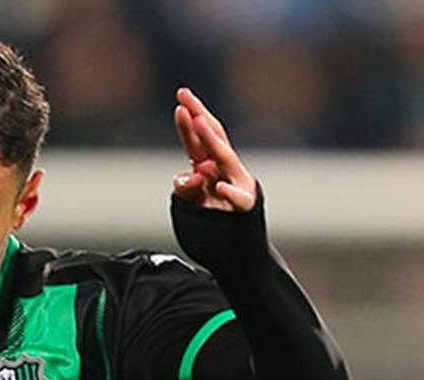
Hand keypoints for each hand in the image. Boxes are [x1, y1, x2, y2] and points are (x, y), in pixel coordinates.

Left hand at [172, 88, 256, 213]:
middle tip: (185, 97)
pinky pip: (237, 199)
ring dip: (211, 140)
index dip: (187, 123)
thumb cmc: (215, 215)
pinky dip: (229, 192)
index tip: (179, 104)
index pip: (196, 141)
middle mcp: (224, 168)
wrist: (237, 239)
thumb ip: (185, 189)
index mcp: (209, 166)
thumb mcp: (193, 202)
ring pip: (225, 158)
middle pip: (213, 137)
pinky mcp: (244, 206)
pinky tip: (219, 186)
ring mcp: (236, 183)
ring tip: (198, 122)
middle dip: (199, 115)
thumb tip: (184, 177)